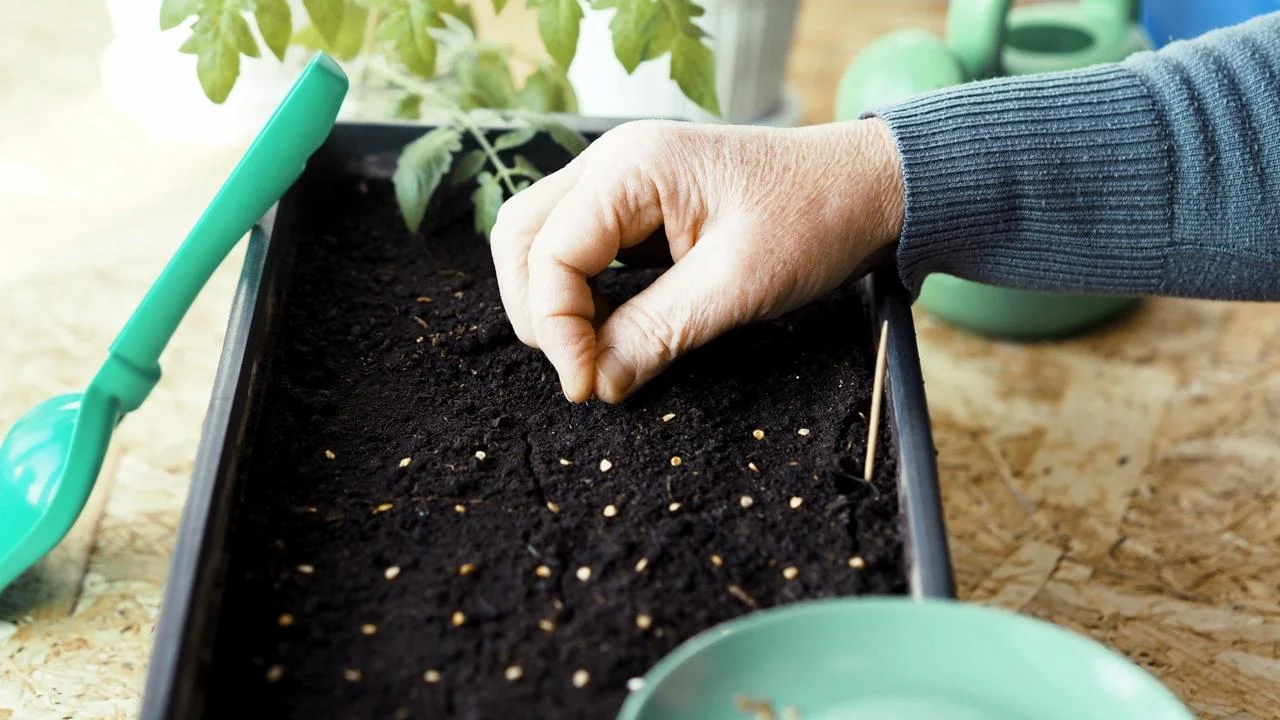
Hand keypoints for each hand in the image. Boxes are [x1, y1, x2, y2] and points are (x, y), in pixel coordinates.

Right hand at [489, 118, 904, 403]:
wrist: (871, 188)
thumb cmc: (816, 218)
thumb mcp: (737, 286)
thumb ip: (657, 332)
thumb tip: (596, 384)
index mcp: (631, 168)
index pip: (548, 253)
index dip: (555, 329)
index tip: (586, 386)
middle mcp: (613, 163)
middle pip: (522, 238)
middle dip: (537, 312)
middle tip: (579, 371)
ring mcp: (623, 181)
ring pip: (540, 240)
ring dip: (549, 301)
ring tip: (587, 354)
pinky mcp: (639, 206)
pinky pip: (579, 246)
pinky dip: (577, 292)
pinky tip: (605, 329)